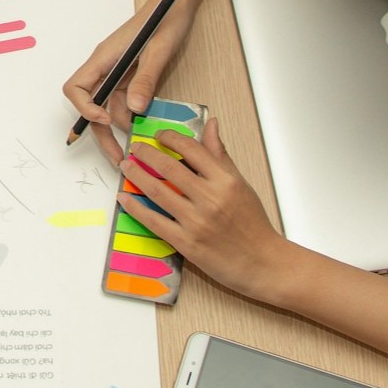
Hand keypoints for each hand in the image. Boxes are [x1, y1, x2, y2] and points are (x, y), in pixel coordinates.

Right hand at [62, 0, 197, 164]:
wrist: (178, 2)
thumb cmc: (166, 17)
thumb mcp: (159, 51)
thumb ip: (146, 80)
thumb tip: (134, 109)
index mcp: (105, 57)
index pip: (76, 88)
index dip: (85, 108)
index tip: (105, 119)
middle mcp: (106, 66)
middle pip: (91, 104)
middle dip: (101, 132)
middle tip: (117, 155)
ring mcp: (118, 72)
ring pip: (110, 107)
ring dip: (121, 126)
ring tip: (139, 144)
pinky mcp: (131, 76)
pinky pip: (125, 101)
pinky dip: (133, 115)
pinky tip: (146, 126)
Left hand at [116, 120, 288, 297]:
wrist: (262, 262)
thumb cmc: (253, 223)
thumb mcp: (240, 183)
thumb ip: (220, 155)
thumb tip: (210, 125)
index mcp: (225, 180)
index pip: (192, 149)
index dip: (171, 138)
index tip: (159, 135)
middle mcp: (210, 198)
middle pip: (169, 168)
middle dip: (146, 154)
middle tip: (135, 148)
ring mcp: (196, 221)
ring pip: (158, 192)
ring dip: (136, 176)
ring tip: (125, 166)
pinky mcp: (186, 243)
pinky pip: (154, 221)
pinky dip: (136, 208)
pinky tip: (124, 198)